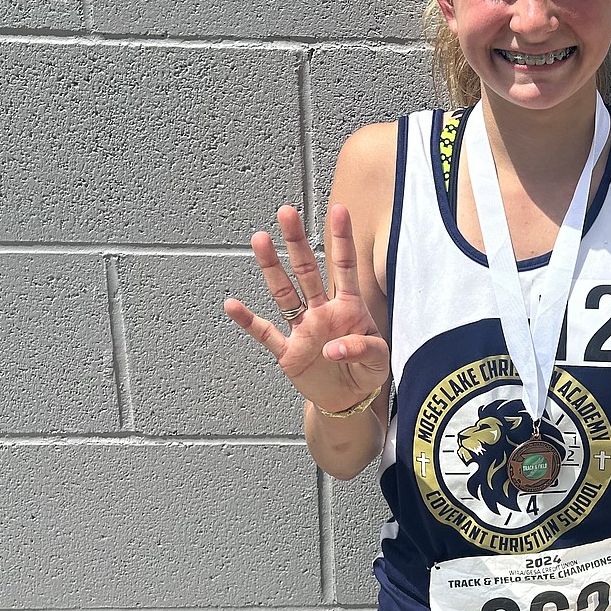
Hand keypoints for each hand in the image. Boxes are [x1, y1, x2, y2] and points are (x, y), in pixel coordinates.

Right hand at [223, 203, 389, 412]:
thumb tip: (333, 348)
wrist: (350, 400)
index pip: (345, 267)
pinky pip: (265, 333)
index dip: (342, 239)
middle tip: (286, 213)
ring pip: (284, 293)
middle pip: (307, 271)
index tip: (339, 209)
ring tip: (260, 240)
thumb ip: (363, 349)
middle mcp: (322, 311)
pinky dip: (249, 321)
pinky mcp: (288, 352)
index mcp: (349, 307)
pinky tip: (232, 305)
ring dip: (272, 268)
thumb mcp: (379, 361)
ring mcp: (303, 329)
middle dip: (297, 242)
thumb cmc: (367, 372)